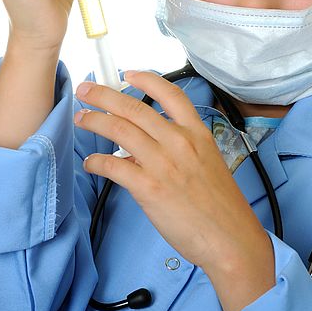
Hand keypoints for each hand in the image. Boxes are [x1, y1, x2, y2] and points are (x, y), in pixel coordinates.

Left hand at [73, 71, 272, 284]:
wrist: (230, 237)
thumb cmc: (222, 207)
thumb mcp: (208, 163)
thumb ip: (179, 150)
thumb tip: (145, 150)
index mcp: (197, 133)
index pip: (170, 94)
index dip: (146, 79)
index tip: (128, 73)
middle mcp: (179, 142)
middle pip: (134, 108)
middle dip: (104, 95)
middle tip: (86, 90)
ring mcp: (162, 163)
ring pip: (118, 130)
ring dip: (94, 121)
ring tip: (81, 118)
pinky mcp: (148, 187)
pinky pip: (113, 166)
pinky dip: (97, 162)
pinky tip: (90, 164)